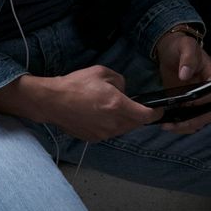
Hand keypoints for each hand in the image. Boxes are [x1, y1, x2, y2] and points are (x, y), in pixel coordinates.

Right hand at [0, 66, 161, 142]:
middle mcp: (112, 123)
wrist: (52, 101)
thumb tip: (124, 91)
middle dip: (139, 116)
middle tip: (136, 106)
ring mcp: (102, 133)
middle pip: (135, 124)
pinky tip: (103, 115)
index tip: (159, 109)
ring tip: (117, 109)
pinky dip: (112, 125)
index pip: (145, 116)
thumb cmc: (76, 84)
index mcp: (117, 106)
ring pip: (123, 129)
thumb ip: (120, 81)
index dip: (155, 113)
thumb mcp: (102, 73)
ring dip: (126, 121)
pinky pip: (110, 132)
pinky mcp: (93, 138)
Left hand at [154, 30, 210, 134]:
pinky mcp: (188, 102)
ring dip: (186, 126)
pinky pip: (188, 117)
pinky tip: (167, 123)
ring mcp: (199, 98)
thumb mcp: (185, 46)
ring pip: (199, 119)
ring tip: (167, 127)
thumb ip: (188, 58)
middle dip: (193, 123)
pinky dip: (180, 123)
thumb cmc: (180, 45)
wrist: (171, 49)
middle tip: (173, 126)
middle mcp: (209, 90)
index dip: (201, 107)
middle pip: (208, 113)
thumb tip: (185, 75)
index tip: (184, 111)